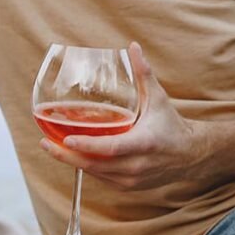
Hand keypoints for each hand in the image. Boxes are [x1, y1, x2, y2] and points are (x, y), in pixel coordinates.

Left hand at [39, 42, 211, 190]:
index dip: (86, 145)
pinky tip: (70, 155)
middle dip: (66, 155)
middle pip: (94, 164)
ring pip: (93, 173)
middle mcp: (136, 166)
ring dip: (71, 161)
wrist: (191, 156)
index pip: (110, 149)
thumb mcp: (159, 99)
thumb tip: (132, 46)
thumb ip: (144, 74)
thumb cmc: (171, 125)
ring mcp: (130, 180)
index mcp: (144, 143)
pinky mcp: (126, 187)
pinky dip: (85, 166)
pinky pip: (100, 178)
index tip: (65, 139)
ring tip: (50, 147)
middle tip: (44, 143)